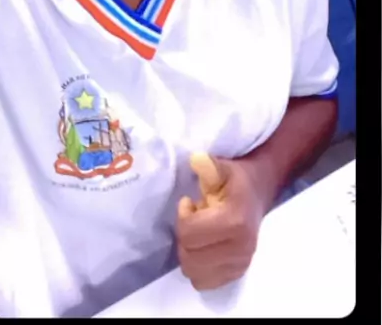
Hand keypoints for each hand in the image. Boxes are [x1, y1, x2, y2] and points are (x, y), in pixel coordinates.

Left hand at [176, 152, 265, 291]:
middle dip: (184, 236)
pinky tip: (204, 248)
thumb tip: (196, 159)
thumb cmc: (237, 180)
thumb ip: (208, 166)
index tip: (189, 203)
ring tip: (200, 233)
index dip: (183, 217)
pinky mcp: (238, 274)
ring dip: (190, 253)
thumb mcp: (222, 168)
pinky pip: (205, 282)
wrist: (259, 193)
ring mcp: (240, 264)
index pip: (190, 234)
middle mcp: (240, 248)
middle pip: (189, 257)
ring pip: (194, 273)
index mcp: (236, 221)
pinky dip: (198, 267)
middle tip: (194, 219)